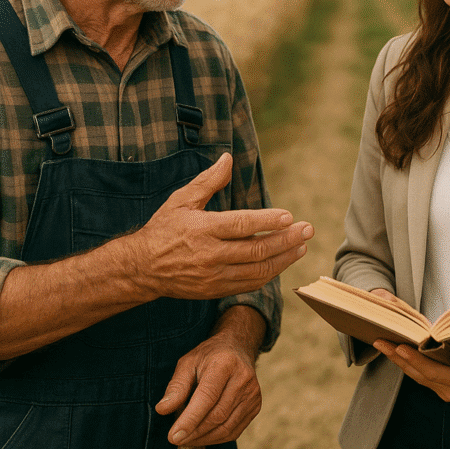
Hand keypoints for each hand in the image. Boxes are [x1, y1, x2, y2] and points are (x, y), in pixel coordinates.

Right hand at [122, 153, 312, 300]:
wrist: (141, 269)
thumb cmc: (163, 229)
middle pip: (256, 250)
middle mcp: (210, 255)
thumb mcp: (181, 200)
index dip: (268, 221)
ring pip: (257, 271)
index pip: (241, 225)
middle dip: (287, 240)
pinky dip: (268, 274)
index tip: (290, 216)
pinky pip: (248, 284)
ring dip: (284, 259)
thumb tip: (227, 158)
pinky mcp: (215, 290)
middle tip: (308, 230)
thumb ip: (208, 181)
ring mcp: (213, 276)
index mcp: (202, 229)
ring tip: (302, 246)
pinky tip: (282, 262)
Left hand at [156, 307, 264, 444]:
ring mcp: (252, 393)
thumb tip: (162, 409)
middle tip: (176, 439)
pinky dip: (216, 438)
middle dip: (194, 432)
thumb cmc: (209, 357)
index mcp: (225, 363)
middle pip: (217, 415)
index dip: (190, 419)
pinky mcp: (256, 405)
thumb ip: (176, 386)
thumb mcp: (188, 363)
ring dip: (203, 439)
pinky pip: (234, 431)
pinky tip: (202, 435)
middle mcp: (243, 378)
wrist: (237, 349)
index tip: (173, 436)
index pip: (207, 396)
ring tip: (186, 438)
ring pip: (226, 427)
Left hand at [373, 340, 449, 401]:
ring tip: (381, 342)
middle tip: (378, 340)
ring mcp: (447, 389)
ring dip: (398, 360)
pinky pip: (422, 374)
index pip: (432, 373)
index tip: (398, 347)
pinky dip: (408, 362)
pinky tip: (398, 349)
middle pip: (417, 374)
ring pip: (417, 375)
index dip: (414, 360)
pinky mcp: (447, 385)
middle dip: (396, 358)